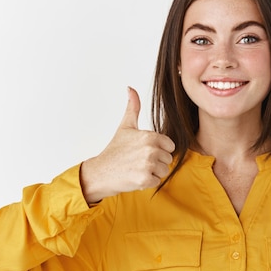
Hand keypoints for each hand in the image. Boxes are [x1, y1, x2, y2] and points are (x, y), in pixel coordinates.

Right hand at [80, 87, 175, 202]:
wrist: (100, 172)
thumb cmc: (114, 150)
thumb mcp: (125, 126)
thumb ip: (133, 107)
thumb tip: (130, 88)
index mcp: (149, 136)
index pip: (170, 146)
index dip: (159, 149)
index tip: (144, 150)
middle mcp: (150, 149)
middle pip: (168, 159)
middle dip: (156, 162)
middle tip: (138, 161)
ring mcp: (147, 165)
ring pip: (164, 171)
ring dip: (152, 172)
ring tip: (137, 168)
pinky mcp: (145, 180)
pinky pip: (157, 181)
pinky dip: (148, 182)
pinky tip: (135, 177)